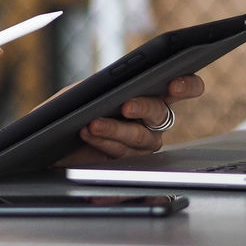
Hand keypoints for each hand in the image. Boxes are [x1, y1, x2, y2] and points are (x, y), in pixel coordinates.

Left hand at [59, 74, 205, 164]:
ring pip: (138, 136)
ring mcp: (145, 143)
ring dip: (113, 128)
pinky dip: (102, 142)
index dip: (186, 85)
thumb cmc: (76, 108)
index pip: (182, 86)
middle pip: (159, 112)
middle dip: (142, 107)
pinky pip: (122, 153)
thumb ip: (104, 84)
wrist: (59, 138)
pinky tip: (88, 133)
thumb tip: (110, 82)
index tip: (174, 84)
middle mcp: (153, 120)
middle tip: (125, 106)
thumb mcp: (87, 90)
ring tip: (92, 123)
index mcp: (152, 93)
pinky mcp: (131, 162)